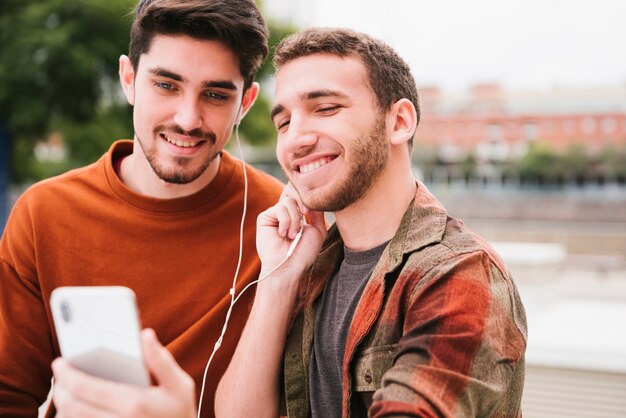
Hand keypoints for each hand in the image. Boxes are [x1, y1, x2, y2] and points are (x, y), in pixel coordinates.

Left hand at [52, 329, 195, 417]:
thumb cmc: (181, 413)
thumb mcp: (180, 385)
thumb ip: (161, 360)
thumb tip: (145, 334)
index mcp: (133, 403)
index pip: (85, 388)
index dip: (66, 374)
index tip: (59, 362)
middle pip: (71, 406)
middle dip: (60, 389)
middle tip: (60, 375)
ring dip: (64, 406)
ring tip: (67, 390)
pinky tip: (78, 408)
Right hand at [256, 186, 325, 280]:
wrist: (289, 266)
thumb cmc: (303, 253)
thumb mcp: (317, 230)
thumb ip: (318, 213)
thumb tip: (316, 197)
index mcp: (297, 214)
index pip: (301, 194)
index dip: (308, 196)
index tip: (312, 211)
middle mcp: (285, 212)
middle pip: (293, 189)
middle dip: (303, 201)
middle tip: (306, 214)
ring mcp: (275, 214)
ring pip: (289, 200)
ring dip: (295, 219)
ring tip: (293, 235)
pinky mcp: (265, 217)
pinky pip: (280, 208)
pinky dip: (286, 222)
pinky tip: (283, 234)